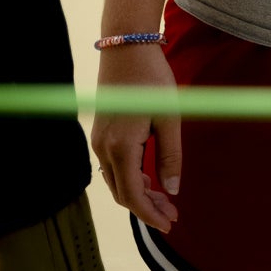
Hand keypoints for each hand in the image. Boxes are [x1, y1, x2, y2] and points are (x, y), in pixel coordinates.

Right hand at [91, 44, 180, 233]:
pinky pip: (113, 166)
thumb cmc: (152, 79)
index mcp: (121, 146)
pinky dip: (130, 177)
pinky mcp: (101, 131)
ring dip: (138, 192)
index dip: (150, 214)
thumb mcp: (169, 118)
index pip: (133, 195)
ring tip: (164, 197)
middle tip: (172, 212)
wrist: (127, 46)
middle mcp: (103, 147)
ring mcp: (99, 139)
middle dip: (146, 206)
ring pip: (116, 180)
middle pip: (122, 192)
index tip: (170, 223)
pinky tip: (149, 175)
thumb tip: (172, 189)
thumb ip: (170, 156)